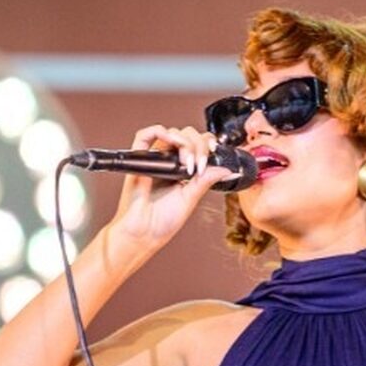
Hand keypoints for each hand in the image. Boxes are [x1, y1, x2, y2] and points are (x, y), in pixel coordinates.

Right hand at [105, 123, 236, 252]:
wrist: (143, 234)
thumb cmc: (162, 222)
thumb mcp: (190, 198)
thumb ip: (206, 181)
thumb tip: (227, 169)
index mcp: (182, 171)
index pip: (196, 145)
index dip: (207, 144)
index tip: (214, 152)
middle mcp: (168, 163)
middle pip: (186, 136)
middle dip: (198, 146)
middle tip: (199, 166)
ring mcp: (154, 160)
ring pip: (170, 133)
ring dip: (184, 142)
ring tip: (188, 161)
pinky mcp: (138, 160)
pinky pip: (144, 135)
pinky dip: (159, 131)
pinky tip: (172, 141)